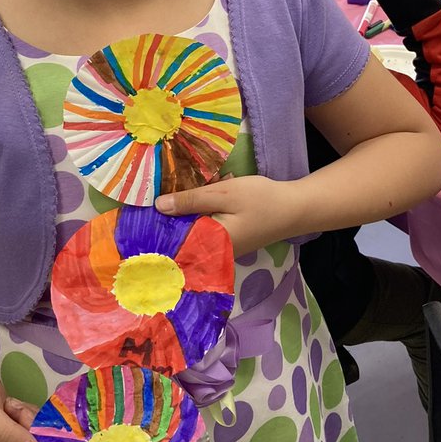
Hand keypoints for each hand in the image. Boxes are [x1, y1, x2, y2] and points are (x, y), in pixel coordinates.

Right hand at [0, 357, 41, 441]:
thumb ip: (6, 436)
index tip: (27, 420)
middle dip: (30, 428)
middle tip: (11, 408)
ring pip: (36, 439)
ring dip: (28, 417)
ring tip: (6, 404)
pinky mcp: (8, 434)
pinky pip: (32, 428)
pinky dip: (26, 413)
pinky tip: (8, 404)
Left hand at [155, 175, 303, 257]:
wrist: (295, 209)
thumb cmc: (261, 200)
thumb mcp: (224, 193)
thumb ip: (191, 200)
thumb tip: (158, 206)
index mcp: (209, 244)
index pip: (173, 240)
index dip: (157, 224)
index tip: (144, 207)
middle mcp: (213, 254)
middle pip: (181, 235)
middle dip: (174, 213)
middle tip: (168, 187)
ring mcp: (221, 249)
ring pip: (193, 229)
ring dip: (191, 209)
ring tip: (194, 188)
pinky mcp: (228, 241)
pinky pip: (206, 228)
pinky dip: (204, 211)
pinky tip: (209, 192)